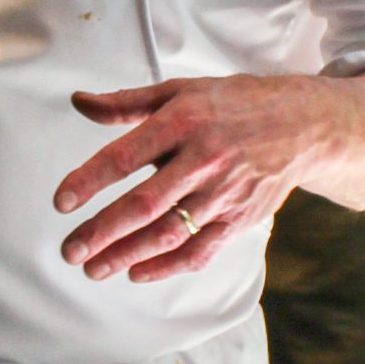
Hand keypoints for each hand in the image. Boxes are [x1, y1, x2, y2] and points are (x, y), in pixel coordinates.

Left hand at [53, 74, 328, 283]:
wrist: (302, 124)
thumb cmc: (233, 105)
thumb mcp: (180, 91)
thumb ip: (126, 102)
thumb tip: (79, 102)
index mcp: (182, 122)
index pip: (126, 155)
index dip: (90, 180)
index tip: (62, 201)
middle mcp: (202, 159)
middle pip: (145, 204)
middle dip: (102, 231)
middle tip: (70, 250)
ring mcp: (223, 193)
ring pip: (169, 233)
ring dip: (127, 255)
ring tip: (93, 268)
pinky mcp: (239, 218)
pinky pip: (200, 251)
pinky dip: (167, 266)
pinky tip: (137, 272)